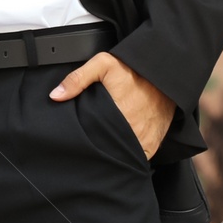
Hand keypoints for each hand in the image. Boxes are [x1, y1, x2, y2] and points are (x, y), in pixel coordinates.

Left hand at [49, 52, 174, 157]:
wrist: (166, 75)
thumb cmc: (134, 70)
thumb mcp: (104, 64)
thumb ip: (78, 79)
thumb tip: (56, 95)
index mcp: (115, 115)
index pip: (92, 138)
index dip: (84, 140)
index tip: (80, 138)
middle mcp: (130, 132)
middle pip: (105, 150)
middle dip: (97, 148)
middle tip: (91, 141)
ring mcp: (142, 141)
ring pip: (121, 156)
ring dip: (113, 153)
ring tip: (105, 145)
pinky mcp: (152, 145)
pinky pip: (137, 157)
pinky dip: (129, 155)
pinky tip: (121, 148)